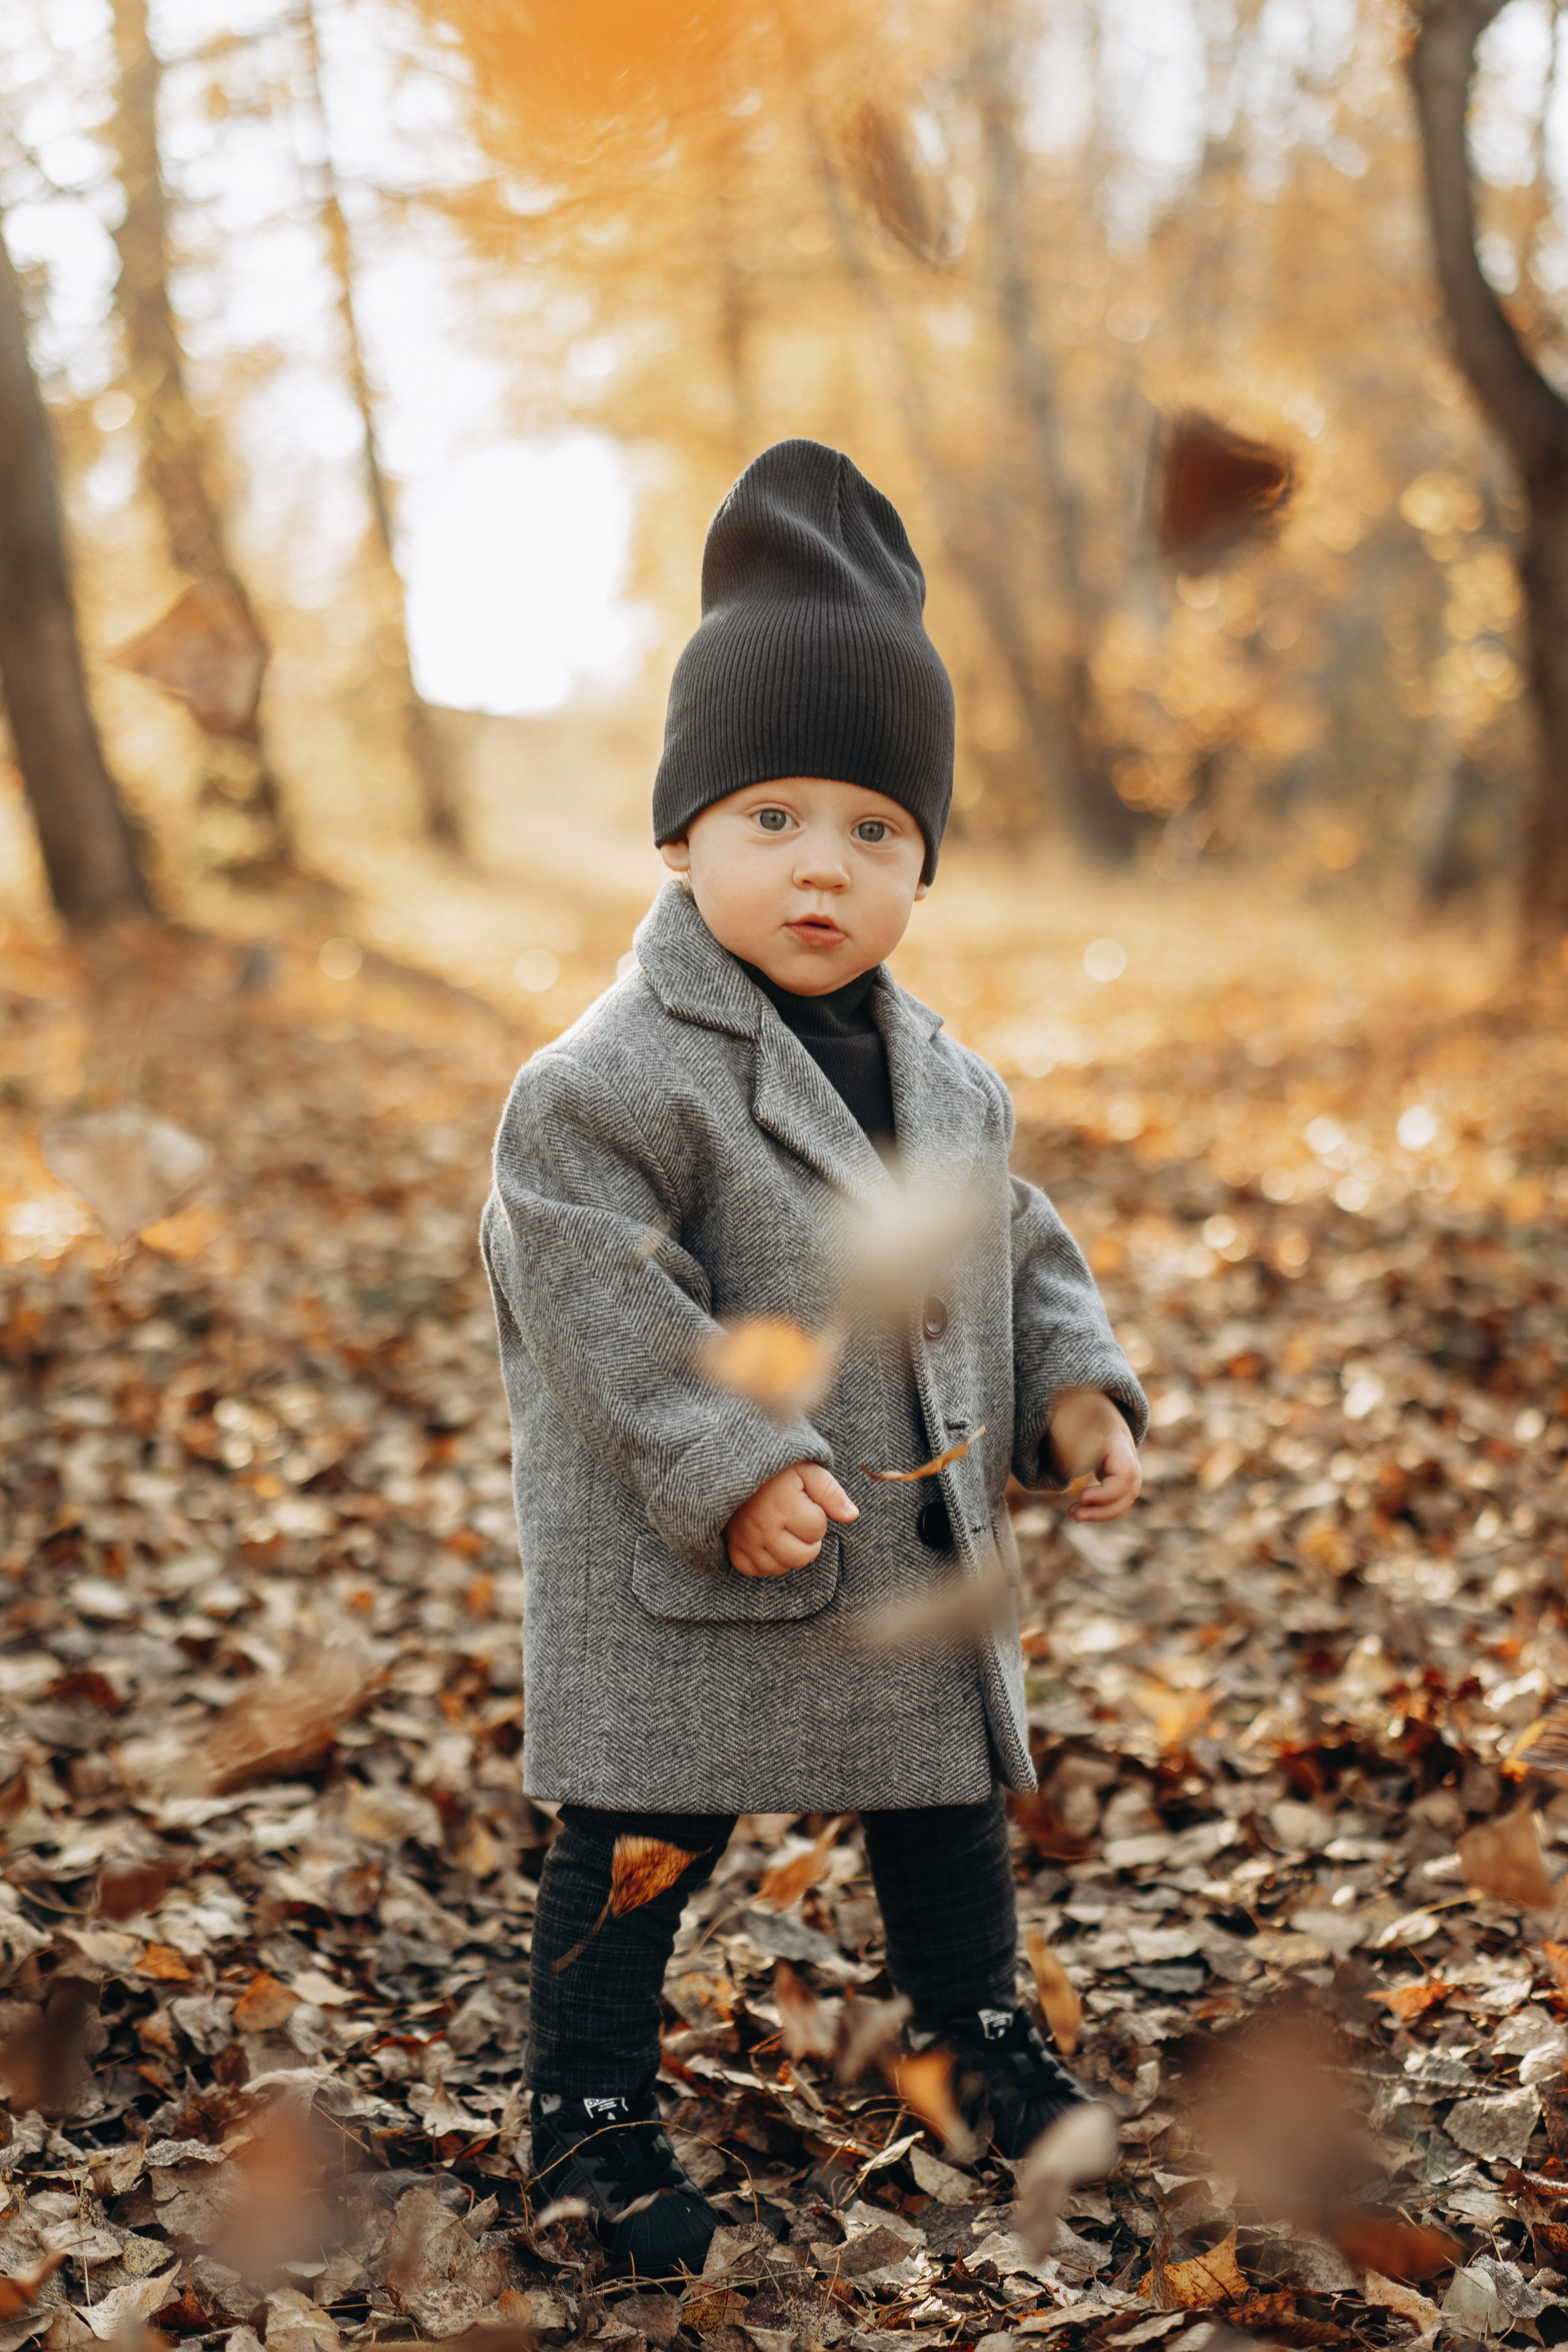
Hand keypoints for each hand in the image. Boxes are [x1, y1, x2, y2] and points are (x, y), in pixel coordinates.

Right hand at [725, 1462, 858, 1577]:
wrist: (733, 1465)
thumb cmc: (776, 1469)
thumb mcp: (807, 1470)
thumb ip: (831, 1493)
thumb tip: (852, 1516)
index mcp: (783, 1505)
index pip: (817, 1529)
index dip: (818, 1516)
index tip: (806, 1503)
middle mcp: (763, 1527)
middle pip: (802, 1557)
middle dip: (809, 1541)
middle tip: (801, 1522)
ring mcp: (745, 1539)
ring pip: (779, 1568)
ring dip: (789, 1553)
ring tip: (786, 1531)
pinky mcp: (733, 1546)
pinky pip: (754, 1570)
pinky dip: (765, 1561)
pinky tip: (770, 1543)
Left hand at [1048, 1387, 1141, 1520]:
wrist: (1094, 1399)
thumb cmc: (1080, 1403)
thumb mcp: (1071, 1408)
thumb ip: (1065, 1419)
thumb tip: (1057, 1418)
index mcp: (1117, 1441)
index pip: (1126, 1473)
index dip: (1109, 1492)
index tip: (1083, 1496)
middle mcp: (1127, 1455)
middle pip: (1130, 1491)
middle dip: (1105, 1509)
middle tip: (1073, 1513)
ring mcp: (1124, 1465)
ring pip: (1125, 1498)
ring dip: (1101, 1513)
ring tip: (1073, 1514)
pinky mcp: (1115, 1472)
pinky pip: (1116, 1497)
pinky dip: (1100, 1508)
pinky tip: (1077, 1510)